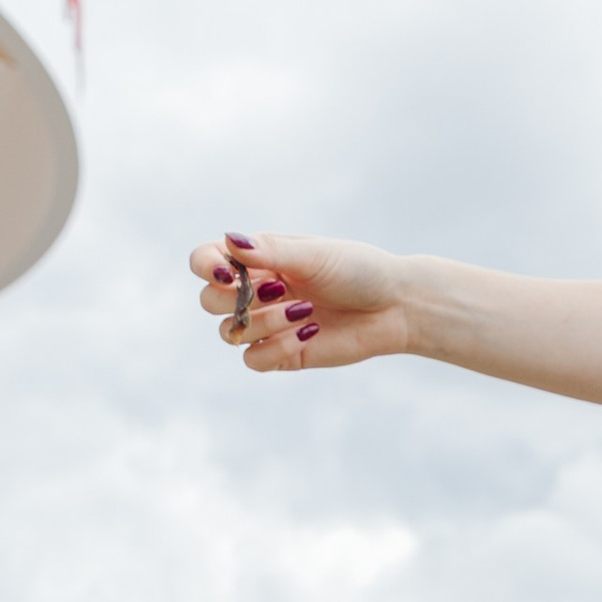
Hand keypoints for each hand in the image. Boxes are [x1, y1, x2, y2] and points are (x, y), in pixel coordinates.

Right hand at [190, 231, 409, 374]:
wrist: (395, 307)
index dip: (206, 267)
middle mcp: (256, 291)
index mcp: (259, 258)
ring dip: (263, 323)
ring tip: (304, 311)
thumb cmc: (359, 270)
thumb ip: (270, 252)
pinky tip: (308, 333)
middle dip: (236, 300)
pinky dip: (275, 348)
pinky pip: (253, 360)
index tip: (227, 273)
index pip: (207, 261)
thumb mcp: (315, 256)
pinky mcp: (283, 354)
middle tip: (277, 291)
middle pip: (209, 302)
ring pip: (229, 333)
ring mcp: (267, 325)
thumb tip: (228, 241)